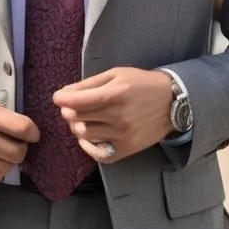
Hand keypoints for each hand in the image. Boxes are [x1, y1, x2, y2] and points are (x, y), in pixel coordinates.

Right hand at [0, 92, 38, 183]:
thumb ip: (3, 114)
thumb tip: (24, 129)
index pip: (23, 129)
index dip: (33, 132)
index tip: (32, 134)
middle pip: (18, 153)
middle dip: (22, 148)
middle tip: (17, 143)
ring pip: (7, 168)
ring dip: (8, 160)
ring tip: (1, 151)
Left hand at [53, 68, 174, 164]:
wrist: (171, 102)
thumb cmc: (141, 83)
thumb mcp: (115, 74)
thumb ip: (89, 84)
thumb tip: (64, 93)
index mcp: (114, 95)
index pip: (77, 101)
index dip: (61, 99)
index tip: (58, 97)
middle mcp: (118, 117)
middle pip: (77, 118)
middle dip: (68, 111)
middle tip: (72, 106)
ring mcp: (122, 136)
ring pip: (85, 135)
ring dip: (77, 126)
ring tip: (83, 118)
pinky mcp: (127, 150)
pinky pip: (98, 154)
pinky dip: (88, 147)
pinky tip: (89, 137)